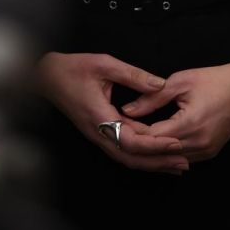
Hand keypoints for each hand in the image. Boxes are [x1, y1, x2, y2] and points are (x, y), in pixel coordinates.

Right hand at [36, 52, 188, 173]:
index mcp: (99, 116)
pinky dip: (141, 154)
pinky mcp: (98, 132)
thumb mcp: (104, 64)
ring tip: (175, 165)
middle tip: (183, 163)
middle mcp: (98, 132)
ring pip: (126, 157)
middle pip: (131, 157)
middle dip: (158, 162)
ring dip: (151, 162)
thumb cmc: (73, 68)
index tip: (176, 143)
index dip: (155, 144)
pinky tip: (155, 153)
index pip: (131, 140)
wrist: (46, 76)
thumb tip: (160, 84)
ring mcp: (97, 135)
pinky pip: (122, 149)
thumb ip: (133, 75)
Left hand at [121, 64, 229, 162]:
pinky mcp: (210, 152)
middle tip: (119, 129)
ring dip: (152, 148)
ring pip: (169, 158)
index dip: (132, 129)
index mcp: (190, 124)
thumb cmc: (214, 80)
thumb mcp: (180, 82)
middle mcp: (199, 143)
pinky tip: (154, 142)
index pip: (151, 136)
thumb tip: (127, 110)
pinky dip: (167, 152)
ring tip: (133, 135)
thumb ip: (152, 98)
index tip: (116, 120)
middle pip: (158, 151)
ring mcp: (206, 151)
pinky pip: (182, 158)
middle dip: (138, 141)